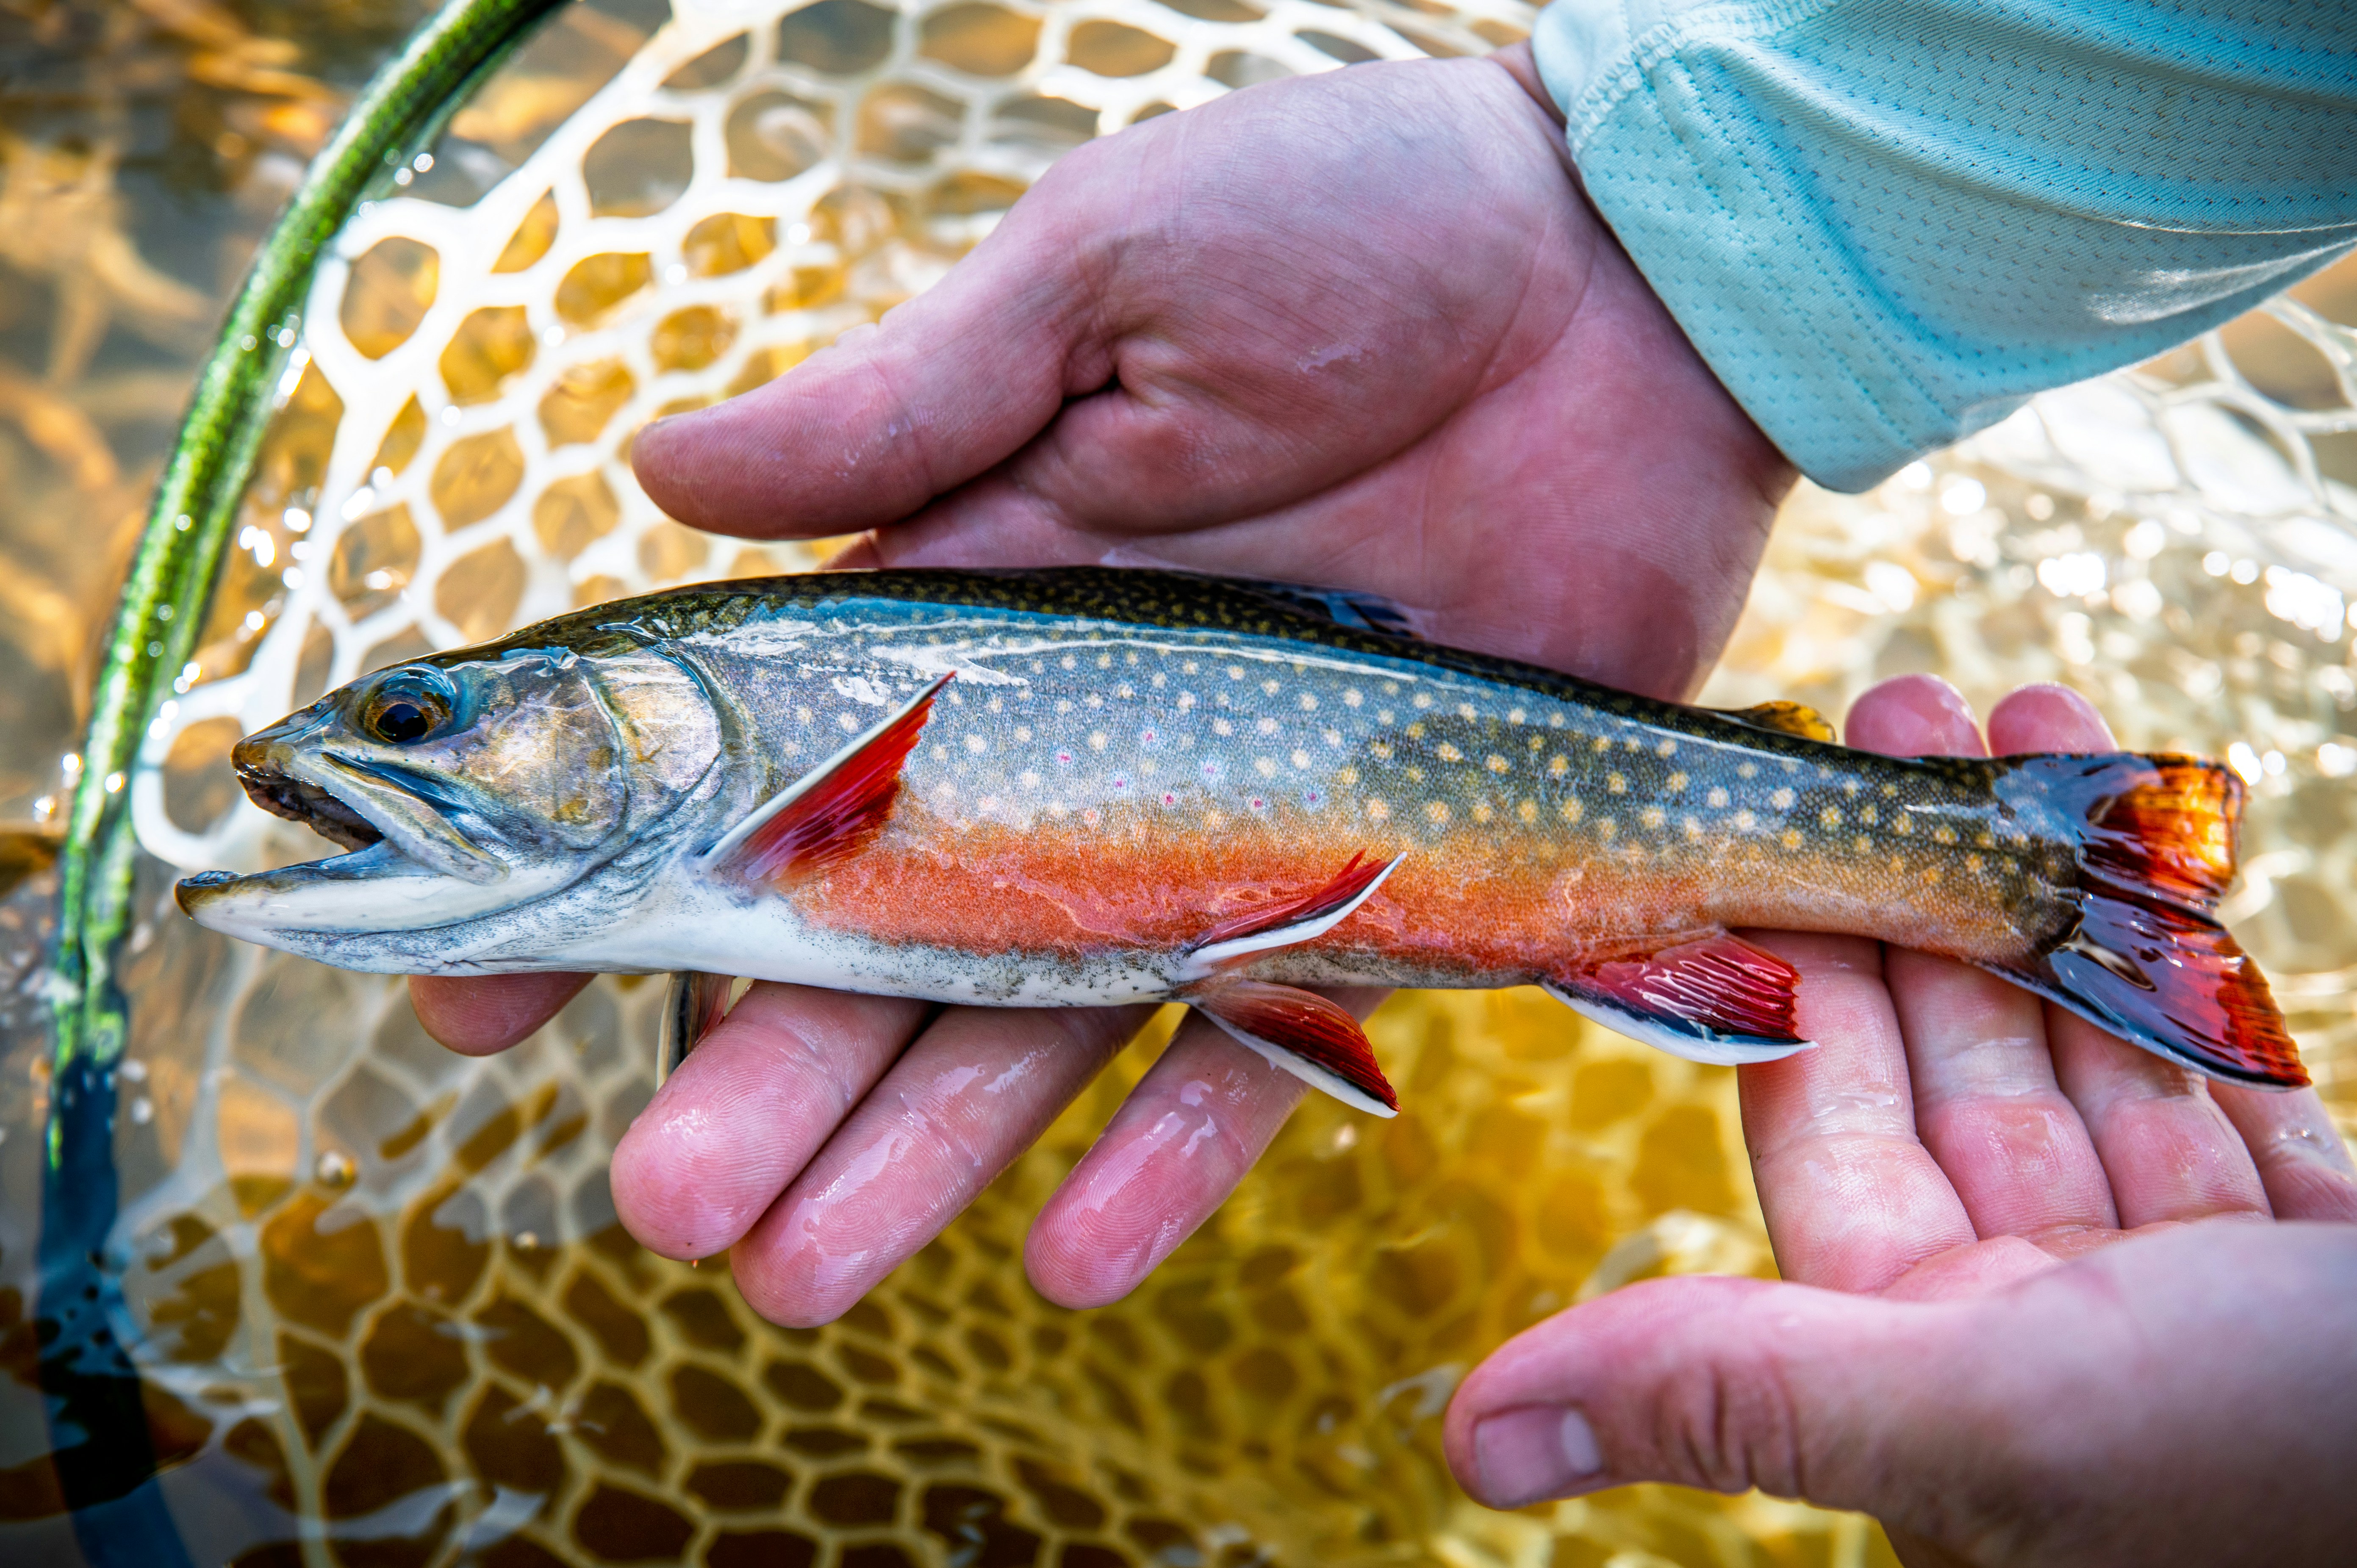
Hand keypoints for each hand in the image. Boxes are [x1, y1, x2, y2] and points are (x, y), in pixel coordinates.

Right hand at [410, 46, 1793, 1323]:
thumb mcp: (1108, 274)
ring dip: (924, 1148)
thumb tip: (661, 466)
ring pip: (1038, 1018)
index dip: (616, 867)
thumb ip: (909, 401)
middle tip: (666, 1198)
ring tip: (805, 1274)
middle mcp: (1066, 734)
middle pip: (879, 928)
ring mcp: (1209, 820)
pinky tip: (1073, 1258)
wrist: (1626, 283)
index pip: (755, 757)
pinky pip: (1263, 1034)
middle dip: (764, 1063)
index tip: (485, 981)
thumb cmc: (1362, 223)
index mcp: (974, 596)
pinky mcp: (1372, 871)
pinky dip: (1178, 1145)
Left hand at [1444, 676, 2356, 1566]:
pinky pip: (2212, 1056)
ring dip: (2035, 878)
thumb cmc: (2282, 1455)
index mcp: (1945, 1367)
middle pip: (1953, 1058)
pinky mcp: (2309, 1234)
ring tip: (1994, 703)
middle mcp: (2054, 1326)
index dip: (1797, 960)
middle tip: (1875, 707)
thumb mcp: (1978, 1418)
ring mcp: (2189, 1274)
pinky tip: (2133, 808)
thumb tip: (1467, 1444)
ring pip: (2081, 1036)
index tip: (1761, 810)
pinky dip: (2168, 935)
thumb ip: (1731, 1393)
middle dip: (1914, 880)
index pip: (1826, 1126)